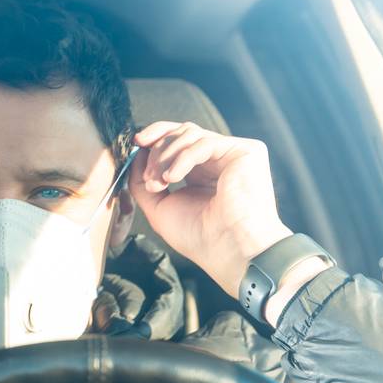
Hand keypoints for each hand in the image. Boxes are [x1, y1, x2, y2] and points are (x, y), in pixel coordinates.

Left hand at [128, 121, 292, 298]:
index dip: (156, 136)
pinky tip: (172, 178)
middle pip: (182, 131)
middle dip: (157, 151)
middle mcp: (218, 160)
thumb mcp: (159, 207)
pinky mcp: (247, 151)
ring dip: (166, 156)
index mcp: (201, 171)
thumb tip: (136, 154)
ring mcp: (233, 154)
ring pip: (191, 133)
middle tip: (149, 177)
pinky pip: (205, 142)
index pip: (177, 139)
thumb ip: (143, 181)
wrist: (228, 250)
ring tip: (159, 182)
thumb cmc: (198, 237)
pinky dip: (183, 158)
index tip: (136, 143)